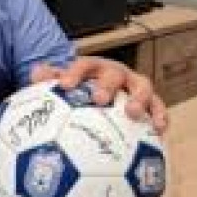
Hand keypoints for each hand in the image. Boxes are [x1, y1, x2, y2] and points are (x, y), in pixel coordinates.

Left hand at [30, 56, 167, 133]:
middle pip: (114, 74)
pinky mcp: (152, 101)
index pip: (83, 66)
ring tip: (134, 115)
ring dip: (140, 99)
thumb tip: (36, 73)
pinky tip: (159, 131)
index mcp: (93, 68)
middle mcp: (116, 73)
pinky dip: (160, 116)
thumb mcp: (66, 83)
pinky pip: (159, 107)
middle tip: (99, 100)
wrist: (108, 89)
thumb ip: (51, 80)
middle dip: (107, 85)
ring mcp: (135, 86)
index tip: (65, 85)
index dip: (75, 73)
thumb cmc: (83, 89)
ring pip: (142, 87)